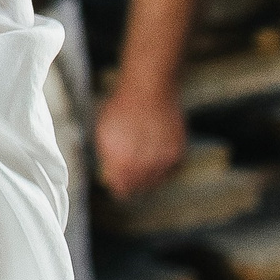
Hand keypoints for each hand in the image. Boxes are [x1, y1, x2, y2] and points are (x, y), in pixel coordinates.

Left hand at [93, 78, 186, 199]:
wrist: (149, 90)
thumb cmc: (123, 107)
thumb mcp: (103, 132)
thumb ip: (107, 157)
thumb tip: (109, 174)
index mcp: (119, 160)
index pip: (120, 189)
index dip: (118, 188)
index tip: (117, 186)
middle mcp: (141, 164)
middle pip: (138, 188)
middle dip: (132, 184)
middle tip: (130, 177)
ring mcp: (161, 160)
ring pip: (154, 182)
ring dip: (148, 177)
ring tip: (142, 164)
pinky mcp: (176, 154)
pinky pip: (169, 171)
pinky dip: (163, 168)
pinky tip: (155, 157)